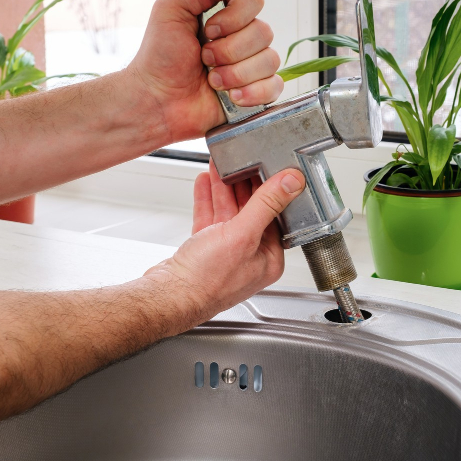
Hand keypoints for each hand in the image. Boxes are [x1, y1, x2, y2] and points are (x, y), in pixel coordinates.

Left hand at [128, 0, 284, 144]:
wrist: (155, 101)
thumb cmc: (159, 58)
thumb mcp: (172, 9)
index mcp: (225, 16)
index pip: (254, 1)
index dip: (234, 17)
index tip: (208, 30)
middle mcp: (241, 39)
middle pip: (264, 31)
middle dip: (229, 49)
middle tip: (205, 59)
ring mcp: (250, 67)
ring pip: (269, 60)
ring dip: (236, 73)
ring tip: (212, 80)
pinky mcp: (255, 94)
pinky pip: (275, 86)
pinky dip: (253, 92)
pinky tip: (231, 96)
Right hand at [142, 163, 304, 327]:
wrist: (168, 296)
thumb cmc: (205, 280)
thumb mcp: (242, 235)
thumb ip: (266, 204)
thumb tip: (291, 182)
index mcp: (269, 259)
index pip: (274, 216)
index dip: (268, 189)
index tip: (263, 167)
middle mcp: (250, 258)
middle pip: (250, 212)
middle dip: (241, 185)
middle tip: (237, 163)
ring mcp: (227, 255)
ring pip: (228, 214)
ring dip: (222, 189)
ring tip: (218, 167)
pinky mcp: (205, 252)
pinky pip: (210, 221)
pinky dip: (207, 202)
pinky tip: (204, 185)